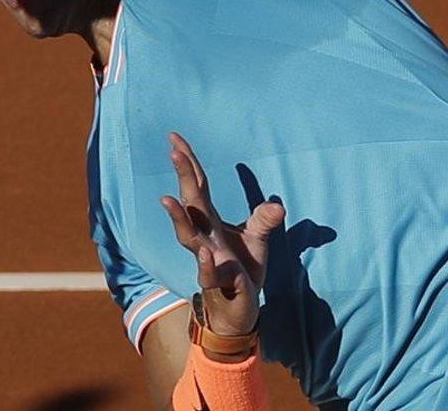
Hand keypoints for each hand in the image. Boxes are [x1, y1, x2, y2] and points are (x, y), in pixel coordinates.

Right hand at [160, 133, 285, 338]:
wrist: (238, 309)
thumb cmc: (242, 270)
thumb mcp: (257, 239)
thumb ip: (263, 220)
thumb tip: (278, 205)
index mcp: (210, 221)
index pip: (197, 186)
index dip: (188, 163)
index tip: (174, 137)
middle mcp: (203, 236)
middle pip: (190, 202)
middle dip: (183, 177)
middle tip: (174, 151)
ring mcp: (207, 259)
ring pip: (188, 237)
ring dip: (179, 218)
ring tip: (169, 198)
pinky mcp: (218, 283)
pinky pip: (208, 274)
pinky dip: (205, 266)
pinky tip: (206, 256)